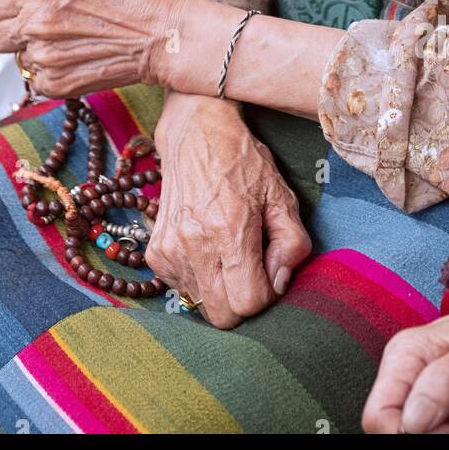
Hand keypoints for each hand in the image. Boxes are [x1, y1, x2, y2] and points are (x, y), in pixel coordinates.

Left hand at [0, 0, 186, 96]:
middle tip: (47, 28)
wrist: (169, 35)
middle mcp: (36, 20)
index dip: (7, 6)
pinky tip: (78, 60)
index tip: (25, 9)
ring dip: (35, 53)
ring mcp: (45, 56)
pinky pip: (35, 81)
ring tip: (70, 43)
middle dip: (15, 32)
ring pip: (17, 59)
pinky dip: (51, 74)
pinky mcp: (57, 84)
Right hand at [146, 91, 311, 329]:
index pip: (249, 303)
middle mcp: (194, 243)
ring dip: (219, 290)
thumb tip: (279, 283)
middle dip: (242, 301)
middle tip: (251, 269)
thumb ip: (292, 243)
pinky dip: (199, 279)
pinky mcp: (156, 252)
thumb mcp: (281, 195)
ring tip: (227, 252)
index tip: (269, 272)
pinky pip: (182, 289)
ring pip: (201, 305)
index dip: (267, 296)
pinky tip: (207, 248)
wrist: (195, 133)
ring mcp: (170, 249)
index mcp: (229, 229)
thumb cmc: (243, 162)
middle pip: (222, 316)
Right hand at [362, 294, 448, 433]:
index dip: (403, 432)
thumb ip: (440, 385)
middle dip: (423, 440)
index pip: (378, 414)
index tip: (440, 429)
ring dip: (438, 444)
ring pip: (413, 440)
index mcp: (403, 360)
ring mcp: (425, 403)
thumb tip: (411, 421)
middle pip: (392, 431)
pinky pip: (435, 443)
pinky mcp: (444, 420)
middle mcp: (408, 383)